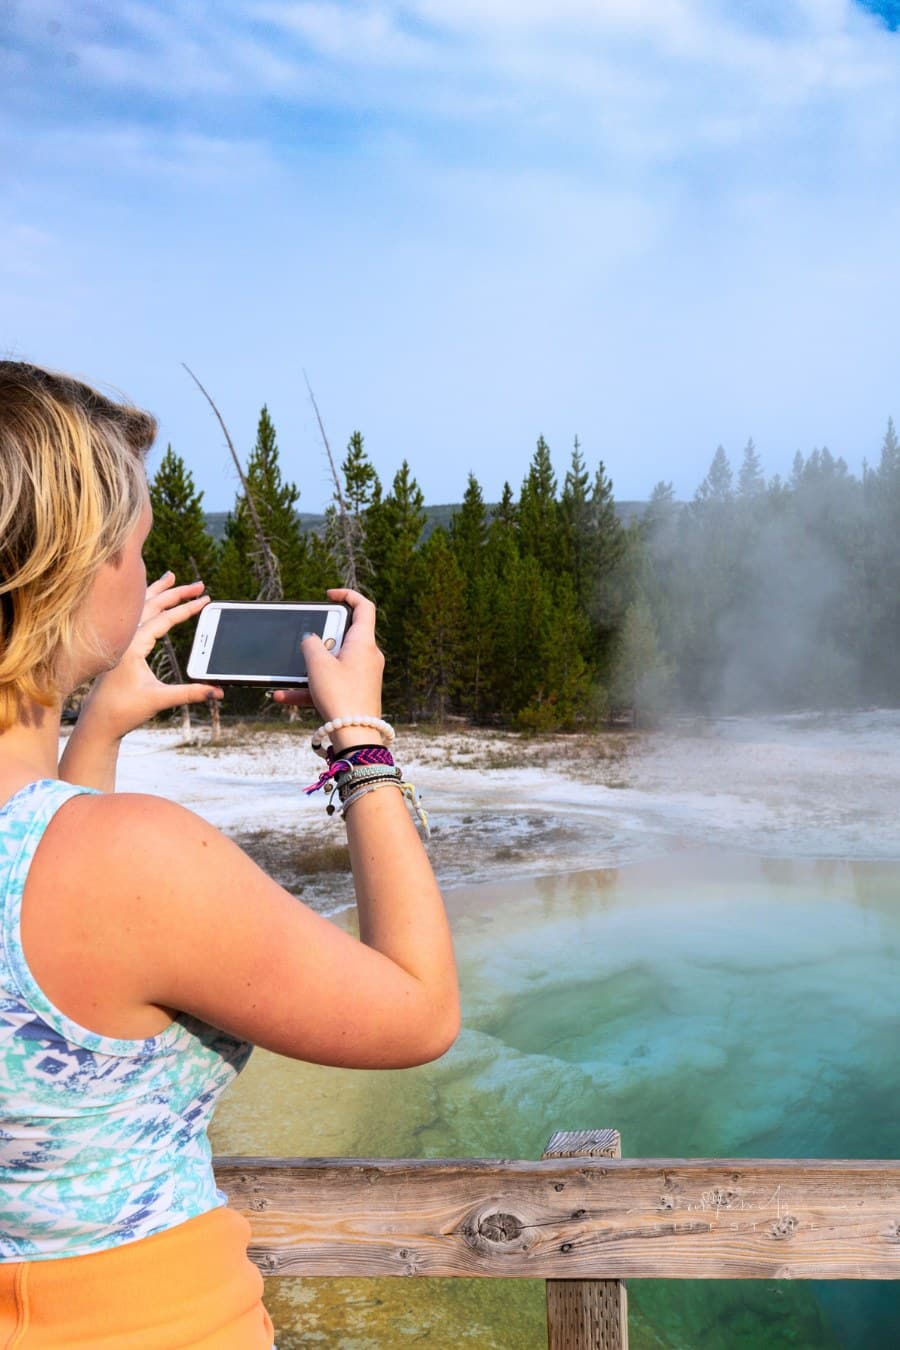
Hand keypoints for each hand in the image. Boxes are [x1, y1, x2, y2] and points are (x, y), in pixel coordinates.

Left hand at [76, 573, 222, 741]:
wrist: (97, 721)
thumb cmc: (123, 710)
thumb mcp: (160, 700)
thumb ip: (191, 693)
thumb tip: (218, 691)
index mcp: (132, 646)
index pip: (163, 619)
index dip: (187, 608)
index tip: (205, 599)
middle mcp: (124, 639)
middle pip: (152, 605)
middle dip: (177, 593)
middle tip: (200, 585)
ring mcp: (120, 641)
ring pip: (140, 608)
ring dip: (158, 592)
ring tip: (171, 577)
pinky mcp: (120, 647)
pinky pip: (135, 617)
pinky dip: (146, 604)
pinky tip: (151, 601)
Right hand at [271, 589, 383, 744]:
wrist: (356, 737)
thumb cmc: (340, 697)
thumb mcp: (318, 664)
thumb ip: (310, 643)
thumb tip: (311, 639)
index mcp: (364, 642)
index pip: (364, 607)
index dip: (347, 595)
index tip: (328, 596)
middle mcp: (367, 656)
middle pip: (343, 636)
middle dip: (319, 641)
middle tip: (305, 646)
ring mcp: (363, 676)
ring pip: (331, 664)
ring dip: (307, 670)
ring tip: (285, 678)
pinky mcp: (356, 693)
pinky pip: (330, 684)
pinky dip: (309, 688)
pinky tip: (283, 696)